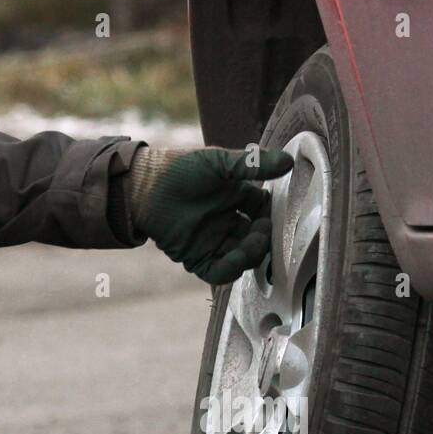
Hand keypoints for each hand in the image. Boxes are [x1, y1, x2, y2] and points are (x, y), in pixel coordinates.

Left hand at [126, 146, 293, 284]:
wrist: (144, 186)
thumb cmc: (180, 169)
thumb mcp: (220, 162)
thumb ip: (254, 164)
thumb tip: (289, 162)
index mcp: (233, 198)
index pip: (262, 210)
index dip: (272, 213)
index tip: (278, 212)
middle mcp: (226, 221)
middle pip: (256, 238)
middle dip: (265, 237)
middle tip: (266, 229)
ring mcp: (213, 241)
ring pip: (243, 257)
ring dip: (253, 252)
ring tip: (255, 239)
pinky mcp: (198, 258)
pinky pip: (221, 272)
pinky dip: (232, 268)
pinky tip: (238, 256)